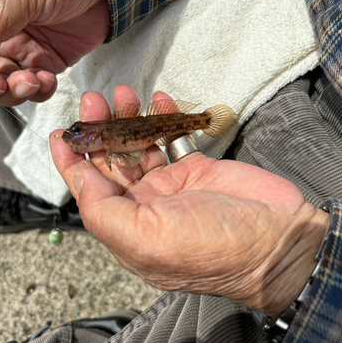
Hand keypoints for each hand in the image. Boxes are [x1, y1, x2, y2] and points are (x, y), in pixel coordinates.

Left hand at [50, 85, 328, 316]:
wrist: (280, 242)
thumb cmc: (216, 249)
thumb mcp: (148, 240)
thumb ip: (105, 211)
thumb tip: (78, 179)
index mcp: (128, 228)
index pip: (89, 191)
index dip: (71, 162)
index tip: (61, 132)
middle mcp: (146, 207)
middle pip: (111, 162)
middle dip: (99, 130)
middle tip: (95, 100)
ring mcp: (172, 186)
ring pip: (140, 146)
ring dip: (127, 119)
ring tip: (122, 94)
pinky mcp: (197, 168)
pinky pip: (172, 138)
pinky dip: (164, 118)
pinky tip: (158, 101)